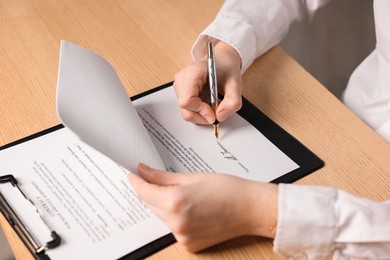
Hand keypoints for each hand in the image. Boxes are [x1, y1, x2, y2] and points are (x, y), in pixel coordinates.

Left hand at [127, 163, 277, 252]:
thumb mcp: (191, 177)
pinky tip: (193, 209)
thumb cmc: (227, 189)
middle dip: (153, 192)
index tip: (133, 173)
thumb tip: (143, 172)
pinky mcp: (189, 245)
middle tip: (164, 180)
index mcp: (175, 202)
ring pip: (162, 216)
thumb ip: (162, 177)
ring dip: (165, 205)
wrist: (249, 208)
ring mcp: (182, 236)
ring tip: (187, 195)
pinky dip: (176, 218)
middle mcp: (176, 223)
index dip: (137, 181)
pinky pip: (173, 228)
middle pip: (151, 204)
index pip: (144, 192)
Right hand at [173, 41, 241, 124]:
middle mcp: (182, 78)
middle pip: (185, 108)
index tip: (213, 114)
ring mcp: (180, 85)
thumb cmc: (226, 66)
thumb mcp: (236, 83)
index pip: (187, 100)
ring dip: (201, 114)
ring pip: (186, 111)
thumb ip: (232, 102)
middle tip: (216, 113)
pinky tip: (208, 102)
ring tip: (213, 104)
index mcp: (193, 72)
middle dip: (202, 116)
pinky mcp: (182, 91)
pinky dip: (199, 110)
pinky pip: (188, 108)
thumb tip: (220, 117)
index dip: (201, 111)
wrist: (223, 58)